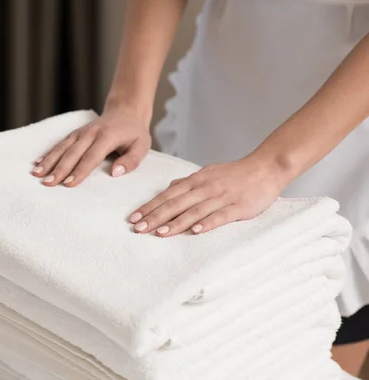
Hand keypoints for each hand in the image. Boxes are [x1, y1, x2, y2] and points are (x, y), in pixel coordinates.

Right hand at [32, 109, 151, 186]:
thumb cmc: (134, 133)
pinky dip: (48, 154)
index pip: (91, 157)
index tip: (68, 184)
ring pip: (62, 148)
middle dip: (59, 169)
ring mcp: (81, 132)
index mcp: (107, 137)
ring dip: (49, 161)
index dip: (79, 171)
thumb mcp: (141, 146)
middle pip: (72, 153)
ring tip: (37, 174)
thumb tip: (115, 173)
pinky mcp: (75, 134)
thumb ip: (130, 161)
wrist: (125, 112)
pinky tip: (38, 163)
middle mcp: (90, 133)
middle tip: (48, 183)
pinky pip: (60, 144)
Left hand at [129, 156, 289, 235]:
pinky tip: (194, 232)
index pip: (167, 195)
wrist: (266, 167)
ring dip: (175, 223)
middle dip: (155, 217)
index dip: (150, 207)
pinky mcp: (238, 207)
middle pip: (175, 204)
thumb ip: (188, 183)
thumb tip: (169, 189)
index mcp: (196, 181)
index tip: (134, 218)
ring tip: (159, 233)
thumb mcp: (208, 173)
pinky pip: (220, 216)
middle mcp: (205, 188)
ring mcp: (221, 197)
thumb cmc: (235, 173)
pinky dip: (207, 223)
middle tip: (138, 229)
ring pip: (194, 211)